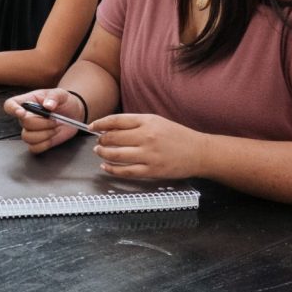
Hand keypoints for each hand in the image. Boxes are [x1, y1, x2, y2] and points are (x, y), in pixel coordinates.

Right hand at [3, 89, 86, 152]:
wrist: (73, 113)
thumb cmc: (63, 101)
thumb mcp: (60, 93)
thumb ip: (54, 97)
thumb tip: (48, 105)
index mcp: (27, 102)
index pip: (9, 105)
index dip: (12, 109)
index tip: (22, 113)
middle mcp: (25, 117)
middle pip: (24, 123)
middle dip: (43, 123)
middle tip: (55, 119)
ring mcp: (31, 130)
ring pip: (27, 137)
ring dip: (45, 134)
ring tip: (55, 128)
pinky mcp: (38, 141)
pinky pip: (34, 148)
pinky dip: (45, 144)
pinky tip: (52, 137)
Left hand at [90, 114, 209, 179]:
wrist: (199, 152)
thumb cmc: (177, 136)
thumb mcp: (156, 121)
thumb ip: (134, 123)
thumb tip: (109, 127)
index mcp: (147, 121)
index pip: (116, 120)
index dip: (100, 123)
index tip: (92, 126)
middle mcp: (147, 137)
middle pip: (113, 137)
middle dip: (101, 139)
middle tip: (98, 141)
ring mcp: (149, 155)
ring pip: (115, 154)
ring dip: (103, 153)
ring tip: (99, 151)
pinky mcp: (151, 171)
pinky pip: (125, 171)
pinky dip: (112, 169)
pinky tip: (106, 166)